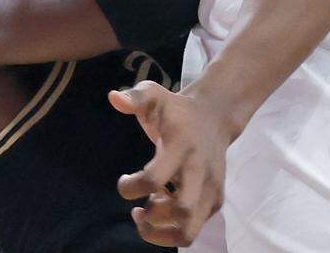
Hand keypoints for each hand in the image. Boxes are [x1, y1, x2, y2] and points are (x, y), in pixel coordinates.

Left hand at [110, 82, 226, 245]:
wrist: (216, 113)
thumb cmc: (177, 110)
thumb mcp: (156, 95)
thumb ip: (135, 96)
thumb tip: (113, 97)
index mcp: (182, 145)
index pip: (155, 178)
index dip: (131, 187)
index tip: (123, 180)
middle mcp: (200, 169)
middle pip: (180, 210)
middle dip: (152, 219)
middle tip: (138, 210)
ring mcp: (211, 187)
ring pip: (189, 230)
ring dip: (162, 234)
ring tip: (147, 218)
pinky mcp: (216, 200)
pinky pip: (194, 230)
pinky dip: (174, 230)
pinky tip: (163, 210)